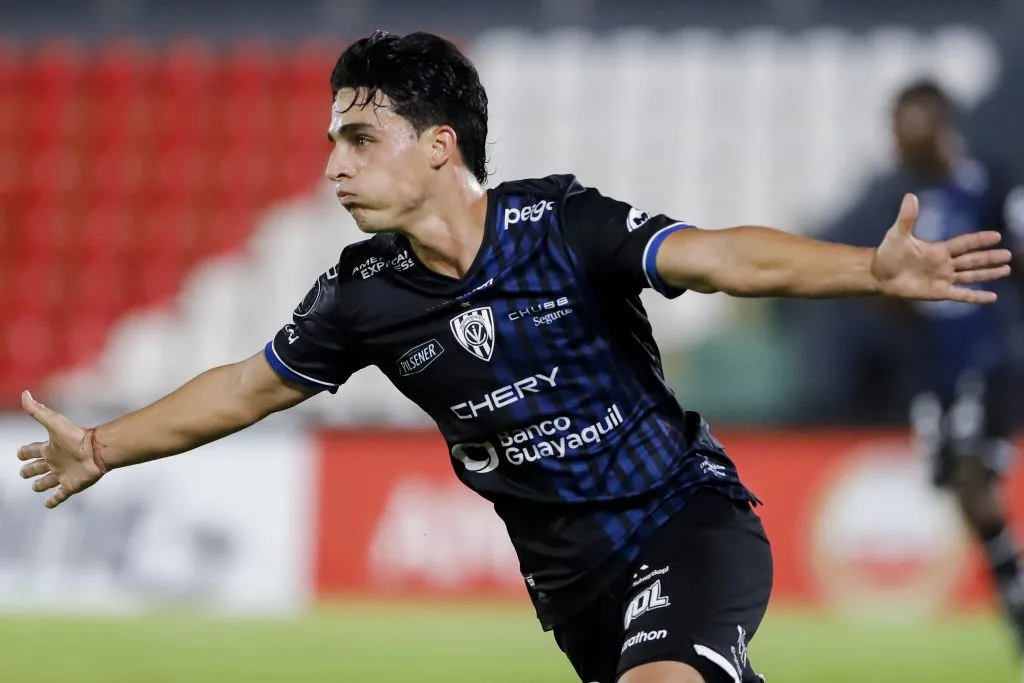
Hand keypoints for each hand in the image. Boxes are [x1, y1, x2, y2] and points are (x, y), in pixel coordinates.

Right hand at [17, 391, 106, 508]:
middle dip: (28, 470)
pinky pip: (59, 496)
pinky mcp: (70, 486)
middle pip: (36, 468)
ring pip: (46, 482)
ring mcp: (62, 475)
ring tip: (35, 487)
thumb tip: (25, 394)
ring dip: (40, 486)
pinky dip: (53, 501)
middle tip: (24, 472)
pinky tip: (47, 504)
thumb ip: (38, 411)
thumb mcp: (53, 423)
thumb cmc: (76, 436)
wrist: (98, 450)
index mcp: (49, 448)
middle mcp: (54, 462)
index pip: (31, 451)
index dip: (24, 452)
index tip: (19, 453)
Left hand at [871, 193, 1012, 302]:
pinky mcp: (938, 292)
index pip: (964, 243)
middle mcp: (944, 264)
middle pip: (972, 260)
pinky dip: (976, 296)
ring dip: (988, 273)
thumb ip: (907, 218)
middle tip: (1009, 255)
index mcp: (938, 250)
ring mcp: (942, 278)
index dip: (979, 240)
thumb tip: (910, 196)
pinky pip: (961, 295)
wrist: (877, 275)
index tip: (996, 236)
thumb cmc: (887, 254)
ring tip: (1006, 270)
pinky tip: (992, 297)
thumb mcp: (897, 234)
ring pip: (971, 276)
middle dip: (990, 258)